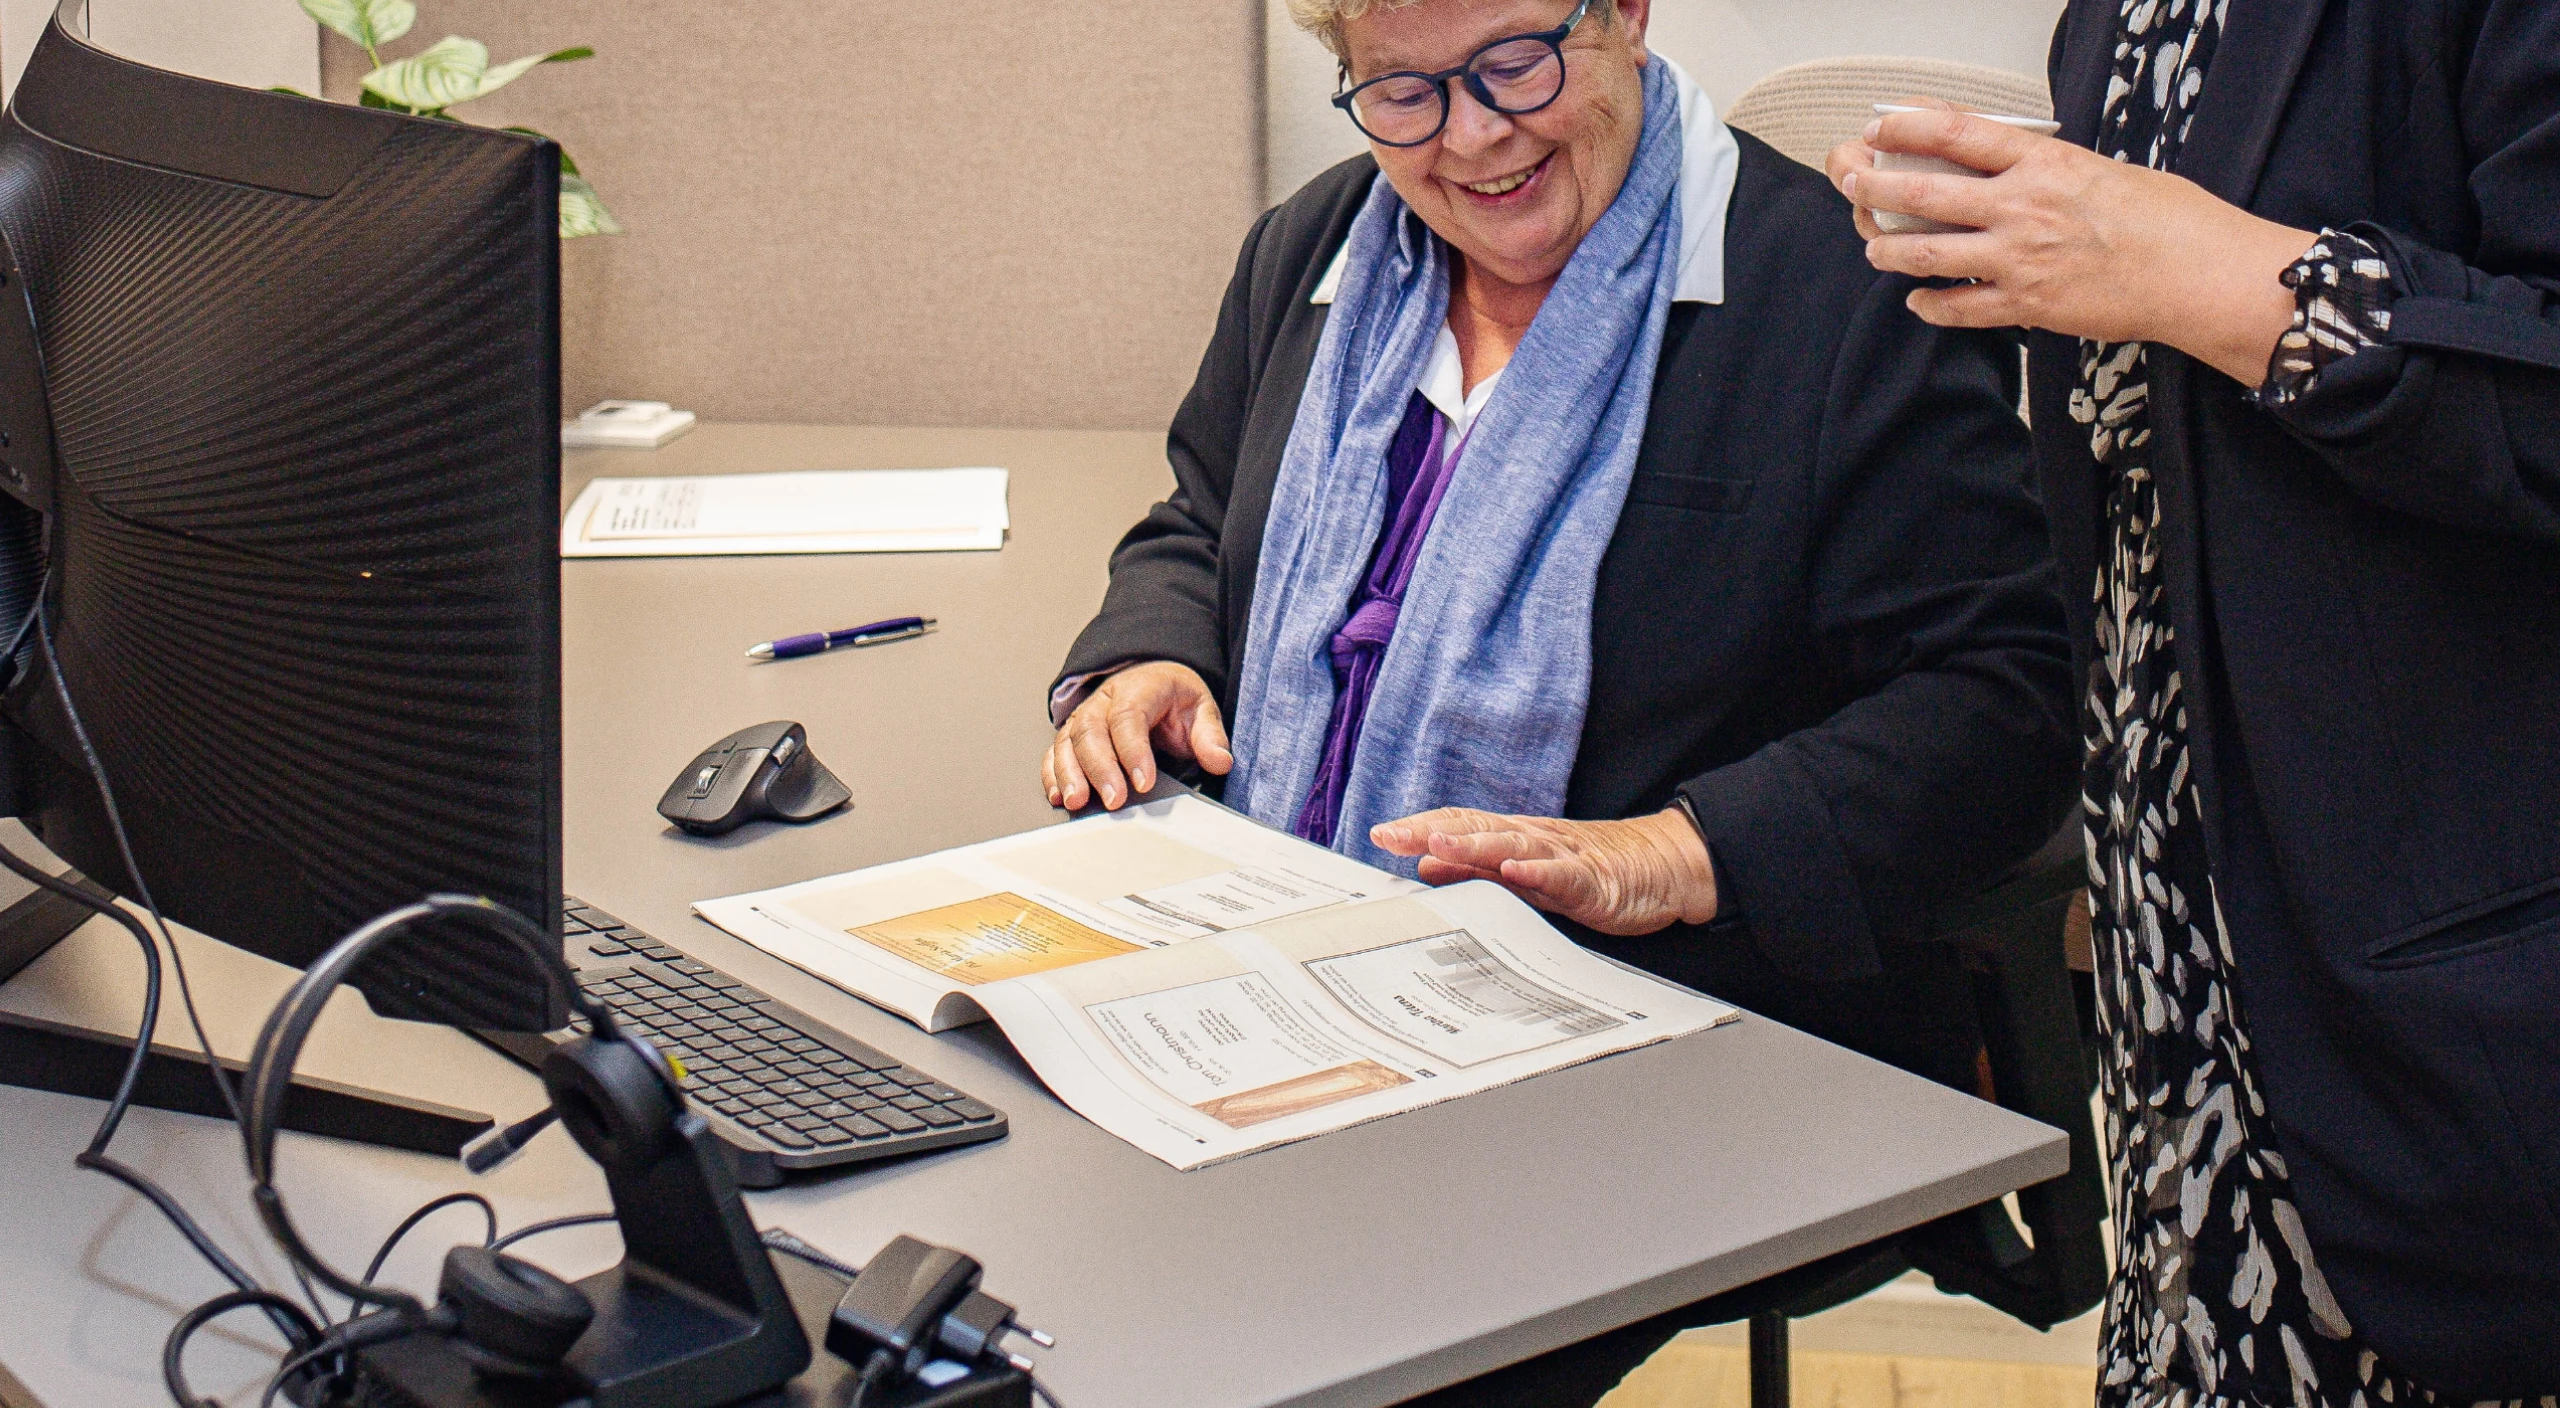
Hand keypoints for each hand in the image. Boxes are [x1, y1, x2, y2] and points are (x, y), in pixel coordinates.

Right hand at [1043, 660, 1231, 811]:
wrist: (1151, 679)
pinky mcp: (1072, 733)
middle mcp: (1104, 700)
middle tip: (1114, 801)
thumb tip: (1220, 760)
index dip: (1133, 750)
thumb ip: (1209, 734)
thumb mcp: (1200, 708)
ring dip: (1069, 773)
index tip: (1143, 782)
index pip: (1129, 716)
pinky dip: (1053, 774)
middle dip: (1101, 768)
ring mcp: (1084, 716)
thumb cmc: (1173, 698)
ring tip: (1077, 801)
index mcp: (1138, 688)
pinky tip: (1059, 795)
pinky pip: (1056, 751)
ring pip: (1068, 740)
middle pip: (1092, 730)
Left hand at [1368, 807, 1718, 935]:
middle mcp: (1530, 839)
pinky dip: (1536, 871)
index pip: (1457, 825)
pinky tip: (1514, 871)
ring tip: (1438, 843)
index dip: (1419, 828)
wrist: (1660, 866)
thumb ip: (1476, 868)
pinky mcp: (1591, 879)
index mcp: (1511, 838)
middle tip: (1390, 836)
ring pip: (1510, 846)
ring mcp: (1560, 856)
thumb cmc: (1591, 870)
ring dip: (1473, 844)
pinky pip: (1561, 874)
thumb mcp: (1524, 872)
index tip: (1381, 834)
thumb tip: (1426, 864)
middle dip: (1429, 831)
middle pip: (1473, 828)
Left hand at [1824, 105, 2315, 385]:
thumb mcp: (2097, 168)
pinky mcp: (2028, 305)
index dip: (1907, 127)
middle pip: (1924, 194)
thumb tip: (1994, 159)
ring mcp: (2019, 259)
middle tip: (1849, 183)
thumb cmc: (2163, 217)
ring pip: (1929, 253)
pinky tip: (1917, 301)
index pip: (1957, 133)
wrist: (2198, 272)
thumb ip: (2041, 166)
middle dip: (1873, 188)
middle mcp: (2022, 207)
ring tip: (1874, 248)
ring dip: (1890, 250)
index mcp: (2043, 163)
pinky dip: (1931, 305)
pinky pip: (1961, 308)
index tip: (1879, 127)